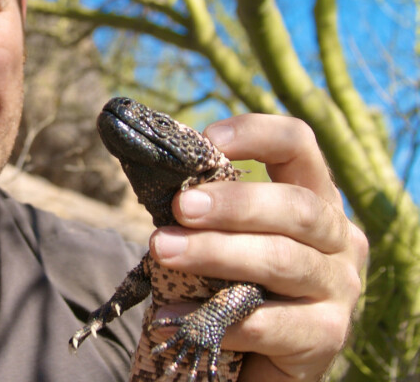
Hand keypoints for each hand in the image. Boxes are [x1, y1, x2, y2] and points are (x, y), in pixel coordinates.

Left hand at [148, 113, 368, 380]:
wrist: (254, 359)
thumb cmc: (233, 282)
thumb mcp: (223, 235)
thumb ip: (203, 207)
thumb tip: (152, 169)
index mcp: (313, 197)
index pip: (299, 145)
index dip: (256, 133)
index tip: (208, 141)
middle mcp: (338, 237)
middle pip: (297, 206)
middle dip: (234, 203)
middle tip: (181, 207)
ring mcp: (338, 288)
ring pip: (283, 260)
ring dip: (217, 252)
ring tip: (162, 250)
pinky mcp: (326, 337)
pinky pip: (273, 324)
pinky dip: (220, 318)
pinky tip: (176, 313)